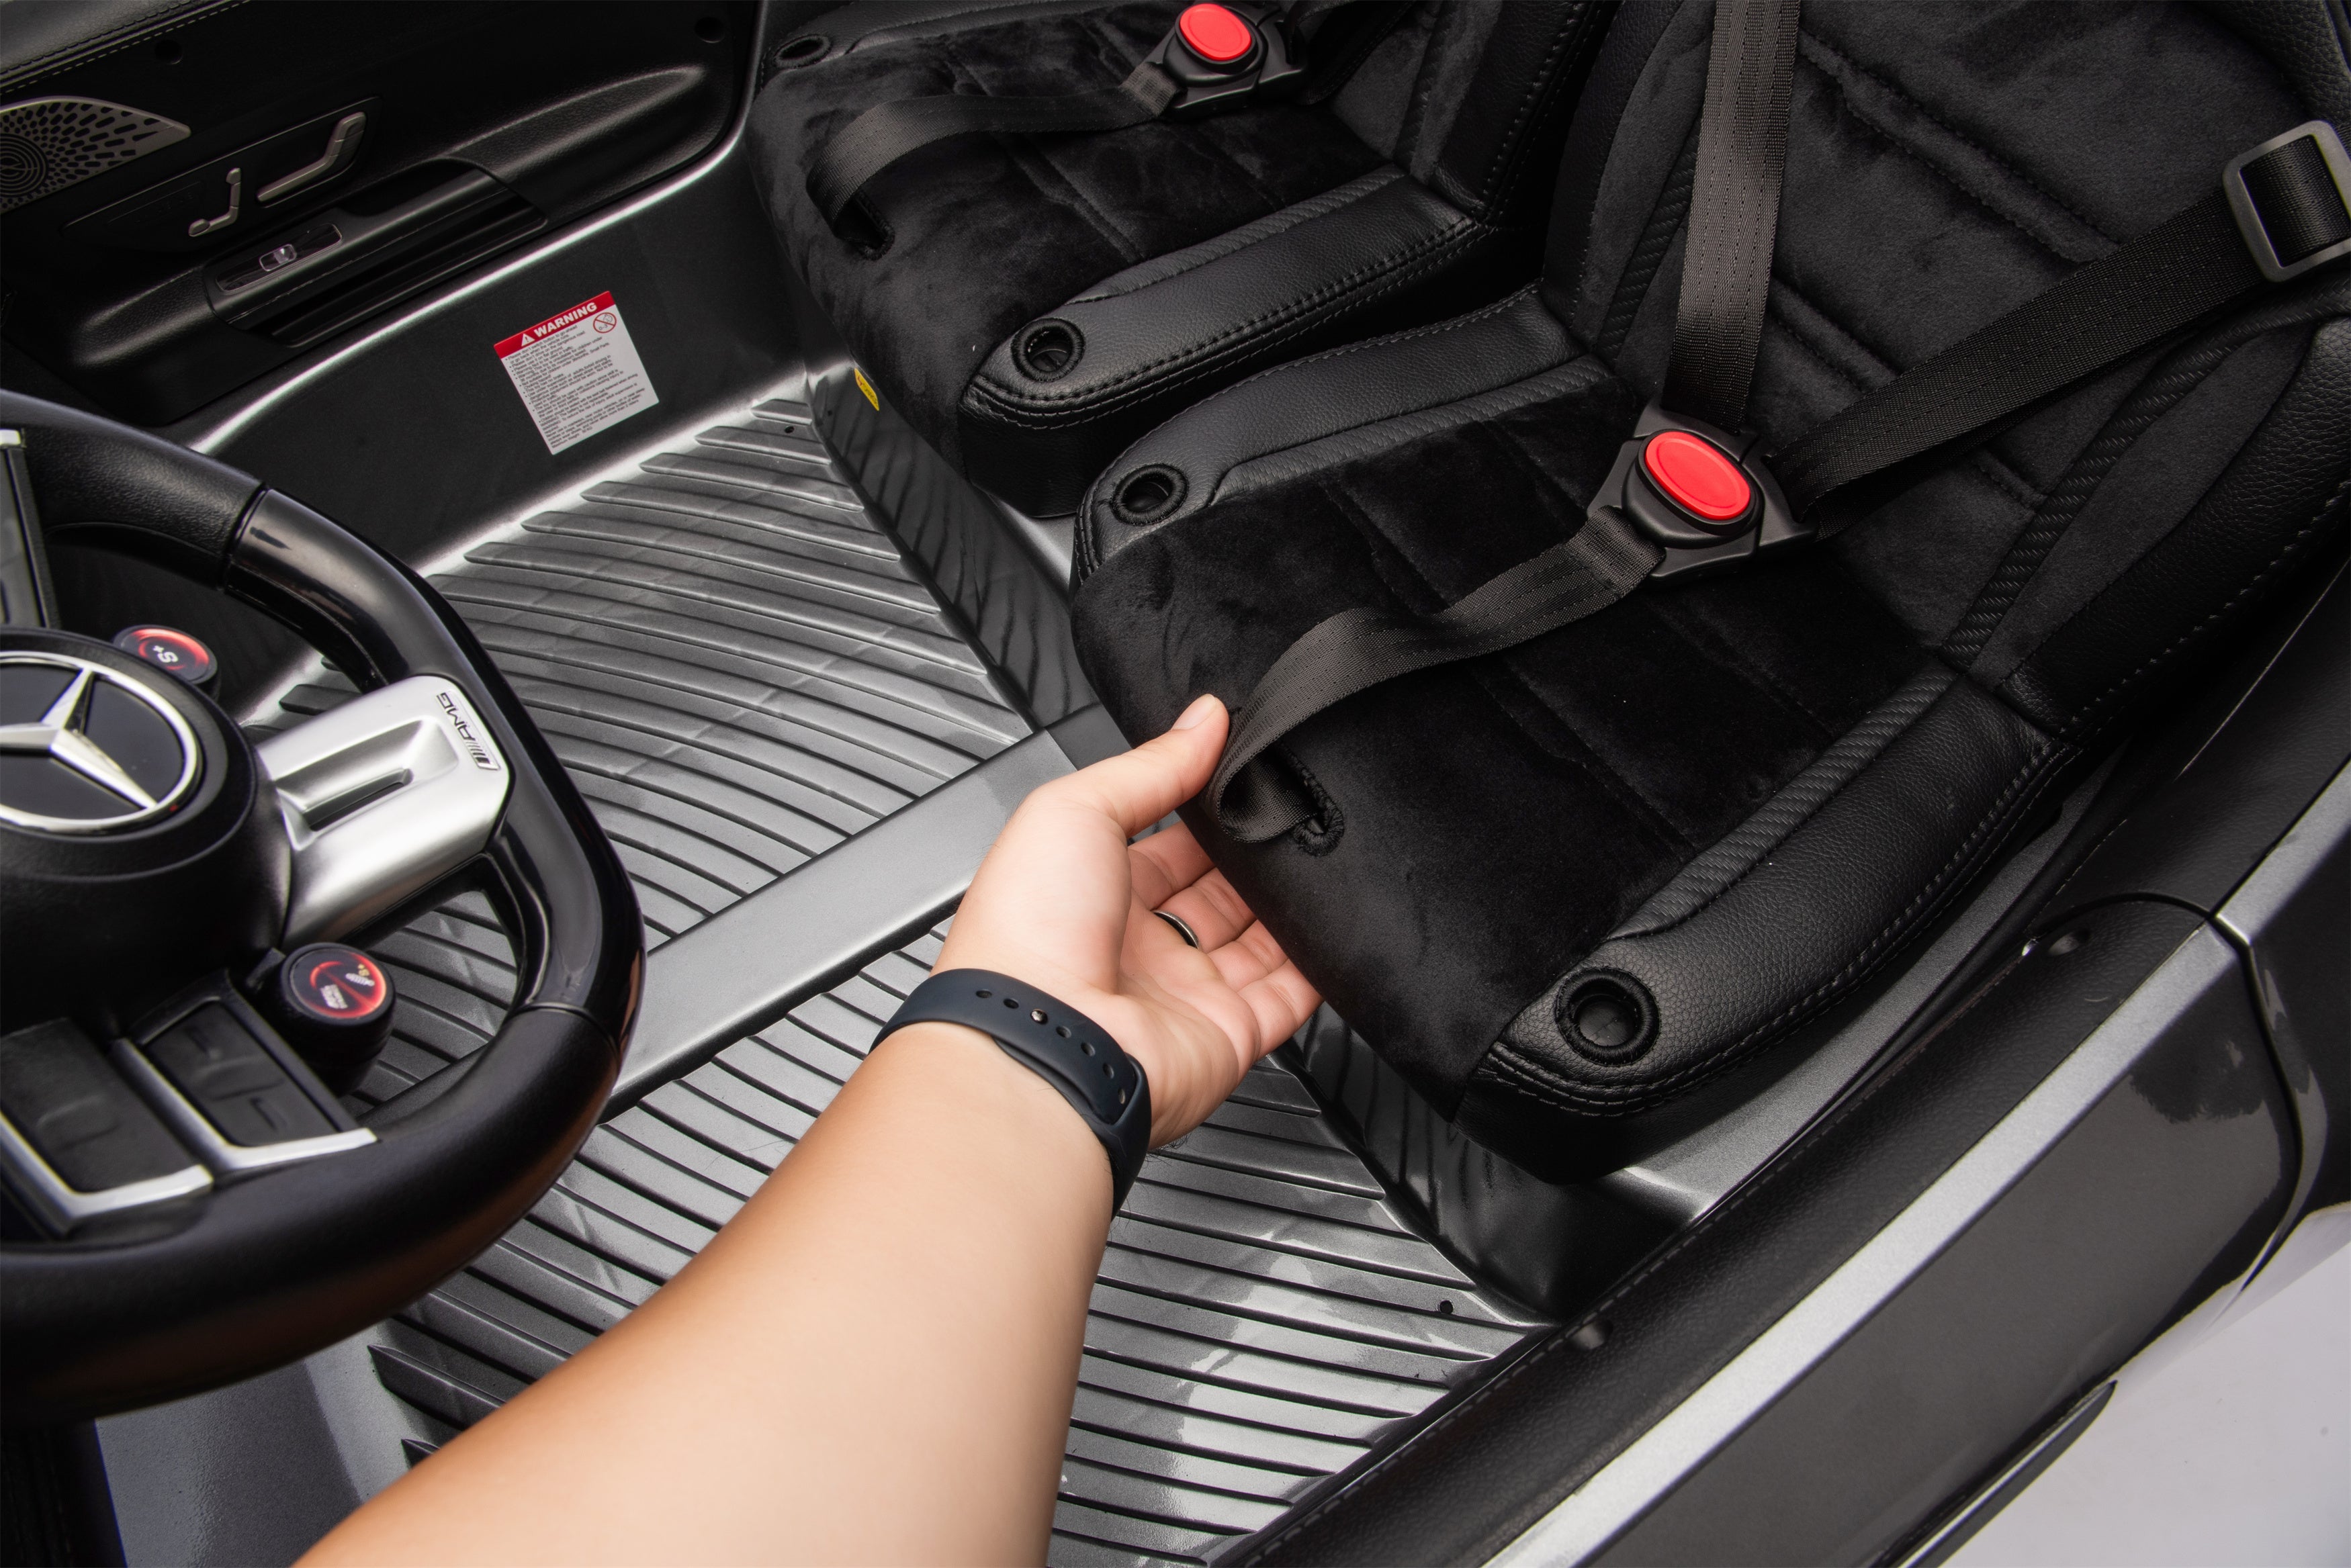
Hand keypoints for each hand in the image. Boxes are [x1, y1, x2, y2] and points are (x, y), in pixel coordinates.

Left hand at [935, 694, 1320, 1143]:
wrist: (1042, 1041)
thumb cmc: (1026, 935)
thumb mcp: (1075, 809)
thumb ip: (1149, 765)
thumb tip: (1203, 719)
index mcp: (1090, 894)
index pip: (1164, 847)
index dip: (1205, 814)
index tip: (1244, 780)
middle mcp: (1137, 949)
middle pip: (1215, 894)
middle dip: (1253, 858)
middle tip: (1290, 817)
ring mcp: (1184, 995)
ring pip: (1258, 943)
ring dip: (1289, 905)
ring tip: (1320, 857)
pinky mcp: (1228, 1035)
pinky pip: (1289, 997)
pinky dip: (1319, 966)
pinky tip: (1337, 926)